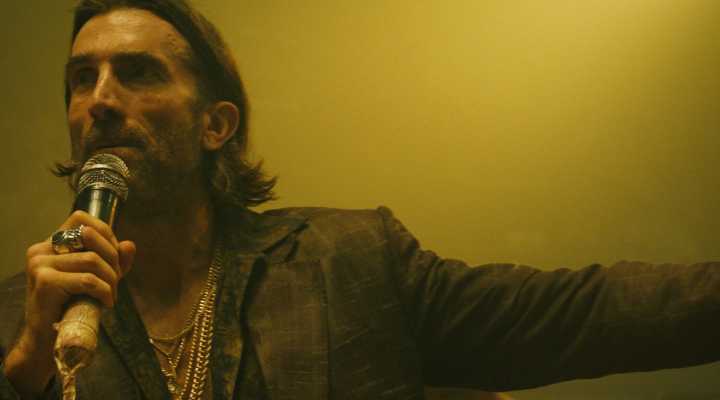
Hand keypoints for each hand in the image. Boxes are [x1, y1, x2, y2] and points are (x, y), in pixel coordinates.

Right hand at [3, 211, 134, 398]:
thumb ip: (114, 260)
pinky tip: (106, 304)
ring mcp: (40, 265)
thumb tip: (129, 245)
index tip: (114, 257)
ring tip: (111, 295)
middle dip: (113, 259)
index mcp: (50, 243)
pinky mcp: (45, 282)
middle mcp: (40, 249)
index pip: (81, 219)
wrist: (46, 340)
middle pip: (91, 237)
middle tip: (116, 281)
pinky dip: (105, 292)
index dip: (105, 233)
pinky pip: (88, 280)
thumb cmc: (71, 306)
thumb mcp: (98, 279)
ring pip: (93, 260)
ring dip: (111, 280)